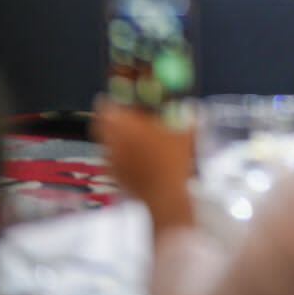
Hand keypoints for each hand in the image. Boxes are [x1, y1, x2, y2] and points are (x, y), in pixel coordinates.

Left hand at [93, 99, 196, 233]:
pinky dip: (119, 156)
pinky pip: (111, 159)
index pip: (106, 107)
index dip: (111, 101)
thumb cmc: (173, 161)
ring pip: (106, 142)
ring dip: (114, 137)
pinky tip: (135, 160)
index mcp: (126, 125)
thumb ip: (186, 118)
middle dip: (110, 119)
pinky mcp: (113, 176)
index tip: (118, 99)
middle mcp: (113, 141)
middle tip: (123, 118)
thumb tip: (192, 109)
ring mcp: (110, 160)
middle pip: (101, 124)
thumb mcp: (185, 134)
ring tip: (131, 139)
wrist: (164, 195)